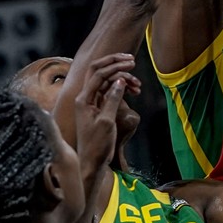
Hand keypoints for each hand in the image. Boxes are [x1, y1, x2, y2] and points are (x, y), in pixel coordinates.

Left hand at [73, 54, 141, 171]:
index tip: (131, 64)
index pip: (98, 74)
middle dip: (114, 63)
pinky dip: (121, 88)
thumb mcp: (107, 121)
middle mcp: (86, 97)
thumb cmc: (98, 145)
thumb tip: (120, 80)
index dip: (115, 66)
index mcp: (84, 99)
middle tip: (131, 60)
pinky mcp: (99, 107)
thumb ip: (112, 99)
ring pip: (106, 81)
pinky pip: (110, 91)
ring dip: (122, 78)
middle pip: (98, 71)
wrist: (93, 161)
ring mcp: (92, 101)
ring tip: (138, 85)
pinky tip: (134, 91)